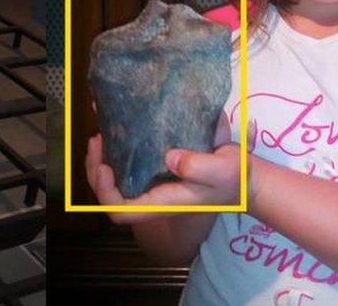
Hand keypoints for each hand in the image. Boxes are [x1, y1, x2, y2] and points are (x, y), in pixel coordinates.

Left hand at [85, 133, 241, 223]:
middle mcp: (151, 196)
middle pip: (110, 196)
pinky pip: (127, 163)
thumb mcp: (223, 170)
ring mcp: (151, 184)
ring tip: (101, 132)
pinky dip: (116, 147)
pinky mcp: (155, 169)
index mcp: (162, 203)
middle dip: (96, 170)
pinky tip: (117, 126)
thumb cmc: (234, 177)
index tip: (105, 166)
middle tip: (97, 140)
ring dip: (101, 158)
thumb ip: (200, 166)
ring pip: (114, 179)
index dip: (106, 193)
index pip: (123, 211)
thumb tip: (169, 157)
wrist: (242, 177)